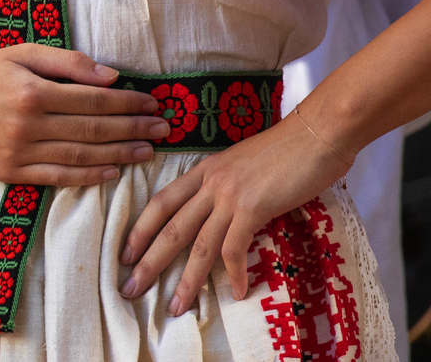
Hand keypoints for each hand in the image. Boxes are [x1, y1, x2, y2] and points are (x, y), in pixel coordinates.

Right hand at [0, 44, 167, 185]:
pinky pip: (58, 178)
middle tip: (163, 128)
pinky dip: (88, 177)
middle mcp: (27, 124)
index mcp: (32, 90)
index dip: (128, 103)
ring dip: (120, 155)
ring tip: (147, 151)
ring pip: (81, 157)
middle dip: (134, 129)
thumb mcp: (20, 54)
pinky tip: (112, 172)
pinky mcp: (11, 173)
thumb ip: (67, 62)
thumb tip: (111, 77)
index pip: (94, 100)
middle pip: (93, 130)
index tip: (152, 103)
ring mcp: (19, 152)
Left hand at [118, 112, 350, 313]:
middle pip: (170, 228)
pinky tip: (237, 293)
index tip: (125, 253)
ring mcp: (229, 196)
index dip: (140, 229)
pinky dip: (234, 274)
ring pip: (198, 245)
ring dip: (187, 280)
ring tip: (177, 306)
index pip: (161, 203)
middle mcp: (209, 184)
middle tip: (130, 288)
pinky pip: (236, 248)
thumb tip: (220, 213)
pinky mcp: (253, 208)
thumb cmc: (286, 149)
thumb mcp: (241, 164)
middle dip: (148, 261)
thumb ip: (225, 186)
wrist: (316, 133)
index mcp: (203, 171)